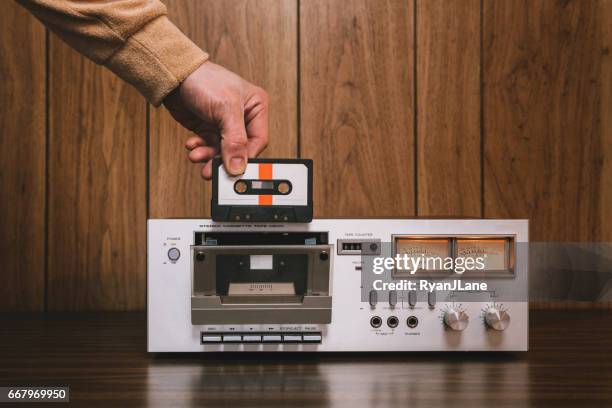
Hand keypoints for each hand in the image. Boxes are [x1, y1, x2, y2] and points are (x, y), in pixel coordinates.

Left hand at [163, 61, 268, 178]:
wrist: (173, 75)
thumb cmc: (204, 80)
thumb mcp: (226, 109)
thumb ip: (235, 140)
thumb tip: (238, 167)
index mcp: (256, 107)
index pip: (258, 141)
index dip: (247, 157)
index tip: (234, 170)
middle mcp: (243, 117)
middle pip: (240, 149)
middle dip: (224, 160)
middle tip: (212, 170)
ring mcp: (225, 124)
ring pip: (222, 151)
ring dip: (209, 156)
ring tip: (197, 156)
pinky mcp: (209, 128)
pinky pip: (209, 147)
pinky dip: (200, 150)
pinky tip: (192, 145)